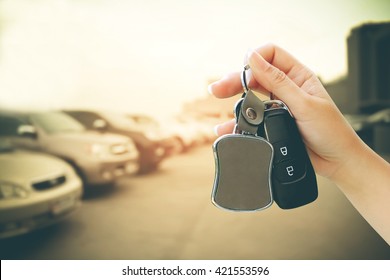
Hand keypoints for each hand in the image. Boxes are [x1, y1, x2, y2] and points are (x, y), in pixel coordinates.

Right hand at [208, 43, 362, 180]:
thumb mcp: (304, 104)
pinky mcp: (271, 123)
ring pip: (249, 97)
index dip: (255, 60)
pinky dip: (237, 123)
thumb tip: (254, 59)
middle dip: (234, 80)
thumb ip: (278, 82)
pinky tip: (225, 129)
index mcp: (298, 75)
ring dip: (234, 102)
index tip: (244, 74)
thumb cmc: (331, 131)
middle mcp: (286, 88)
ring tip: (220, 107)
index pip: (271, 55)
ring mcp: (277, 106)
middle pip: (254, 76)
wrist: (336, 161)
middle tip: (217, 89)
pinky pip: (250, 119)